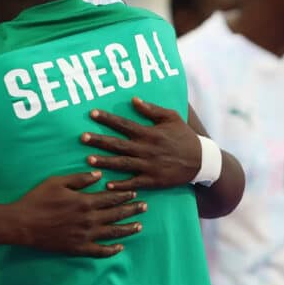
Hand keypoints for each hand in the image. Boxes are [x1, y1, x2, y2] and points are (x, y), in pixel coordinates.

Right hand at [11, 171, 145, 256]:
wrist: (23, 223)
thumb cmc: (38, 199)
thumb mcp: (57, 182)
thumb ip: (79, 179)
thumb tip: (98, 175)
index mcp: (84, 201)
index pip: (110, 198)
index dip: (123, 195)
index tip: (134, 192)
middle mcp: (89, 219)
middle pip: (115, 214)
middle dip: (131, 210)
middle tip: (144, 207)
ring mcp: (84, 235)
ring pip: (112, 233)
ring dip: (127, 229)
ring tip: (139, 225)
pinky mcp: (78, 248)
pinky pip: (99, 251)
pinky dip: (111, 250)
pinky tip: (120, 247)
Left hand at [81, 97, 200, 189]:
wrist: (201, 161)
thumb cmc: (184, 136)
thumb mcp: (171, 117)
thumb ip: (152, 109)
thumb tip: (134, 99)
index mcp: (149, 133)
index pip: (124, 124)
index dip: (107, 118)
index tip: (91, 113)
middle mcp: (146, 149)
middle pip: (118, 144)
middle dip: (99, 140)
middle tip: (82, 137)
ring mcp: (149, 166)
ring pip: (122, 164)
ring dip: (105, 161)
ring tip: (88, 159)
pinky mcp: (153, 180)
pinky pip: (134, 183)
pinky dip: (121, 185)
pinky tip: (107, 185)